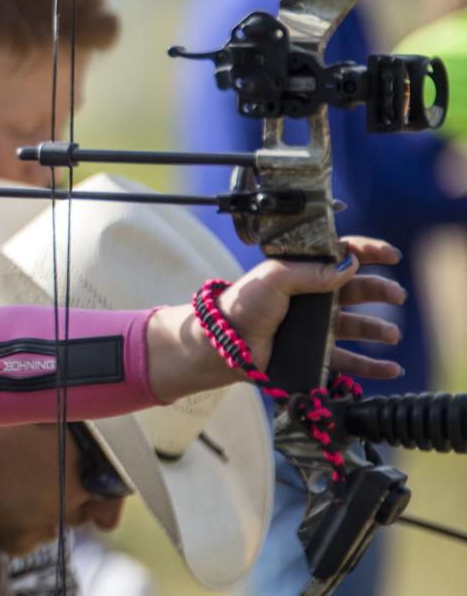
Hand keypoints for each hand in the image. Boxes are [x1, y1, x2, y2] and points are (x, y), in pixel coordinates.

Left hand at [148, 236, 404, 401]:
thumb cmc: (242, 305)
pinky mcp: (312, 353)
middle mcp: (311, 297)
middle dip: (379, 290)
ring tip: (391, 333)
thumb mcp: (275, 277)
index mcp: (301, 272)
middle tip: (396, 294)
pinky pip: (348, 361)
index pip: (340, 256)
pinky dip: (371, 365)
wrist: (222, 344)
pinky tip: (390, 367)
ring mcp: (313, 326)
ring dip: (378, 328)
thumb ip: (312, 271)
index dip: (367, 252)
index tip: (390, 255)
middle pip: (356, 290)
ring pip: (356, 326)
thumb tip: (350, 265)